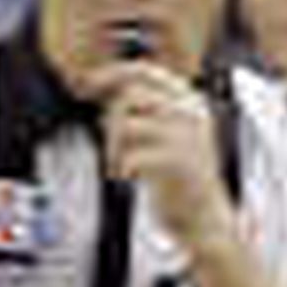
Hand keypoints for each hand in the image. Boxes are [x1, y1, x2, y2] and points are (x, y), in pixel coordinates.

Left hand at [97, 60, 235, 254]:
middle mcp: (190, 110)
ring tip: (121, 165)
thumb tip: (103, 92)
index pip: (144, 71)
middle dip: (110, 122)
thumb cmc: (175, 176)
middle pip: (129, 96)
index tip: (85, 86)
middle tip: (113, 149)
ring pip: (126, 124)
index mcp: (188, 99)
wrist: (201, 215)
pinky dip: (121, 167)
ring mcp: (186, 135)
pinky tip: (129, 177)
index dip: (110, 75)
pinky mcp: (178, 162)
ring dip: (113, 148)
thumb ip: (140, 110)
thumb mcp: (162, 133)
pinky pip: (131, 155)